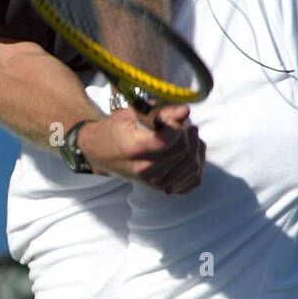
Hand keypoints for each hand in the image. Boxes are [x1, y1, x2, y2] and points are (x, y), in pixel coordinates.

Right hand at [78, 104, 205, 193]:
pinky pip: (192, 179)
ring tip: (187, 136)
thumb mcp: (132, 113)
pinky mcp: (160, 187)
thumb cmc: (115, 130)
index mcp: (132, 147)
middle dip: (188, 134)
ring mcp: (152, 181)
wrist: (101, 152)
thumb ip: (160, 112)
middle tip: (184, 125)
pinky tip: (190, 153)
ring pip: (191, 164)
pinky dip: (196, 164)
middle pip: (183, 151)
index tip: (176, 117)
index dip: (178, 125)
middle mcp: (143, 168)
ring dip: (195, 147)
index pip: (168, 139)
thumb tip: (185, 111)